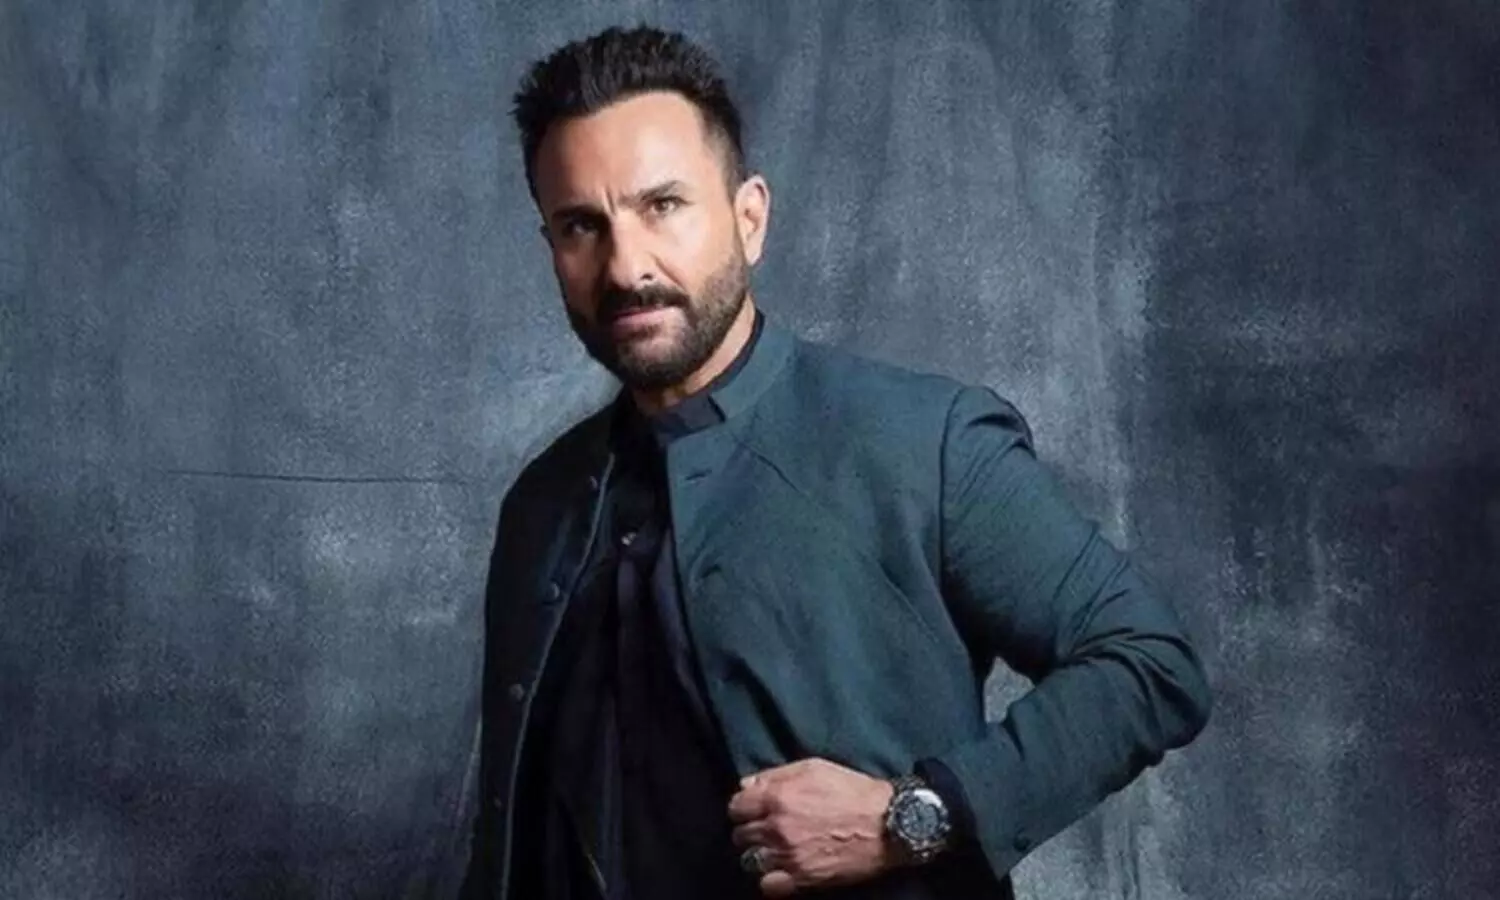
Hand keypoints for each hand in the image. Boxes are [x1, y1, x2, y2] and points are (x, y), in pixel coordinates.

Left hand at [727, 757, 902, 896]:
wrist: (888, 823)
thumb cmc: (854, 791)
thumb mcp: (814, 768)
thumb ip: (775, 774)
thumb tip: (746, 784)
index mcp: (778, 797)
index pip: (736, 806)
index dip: (743, 807)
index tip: (753, 809)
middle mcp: (778, 827)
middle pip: (740, 834)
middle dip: (750, 829)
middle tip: (767, 829)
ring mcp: (789, 856)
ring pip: (750, 860)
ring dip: (758, 854)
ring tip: (773, 849)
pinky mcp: (802, 878)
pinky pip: (767, 885)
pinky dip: (770, 878)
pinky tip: (781, 869)